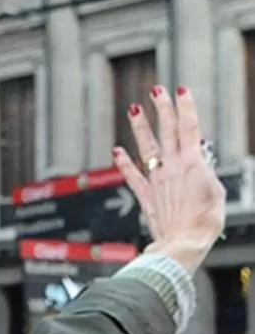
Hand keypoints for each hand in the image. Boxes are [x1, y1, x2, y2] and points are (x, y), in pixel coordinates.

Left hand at [112, 85, 225, 274]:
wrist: (182, 244)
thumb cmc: (204, 223)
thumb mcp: (215, 194)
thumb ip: (205, 174)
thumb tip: (199, 164)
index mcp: (193, 165)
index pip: (190, 128)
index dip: (186, 107)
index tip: (181, 90)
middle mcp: (172, 168)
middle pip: (167, 131)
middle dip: (163, 108)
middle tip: (156, 90)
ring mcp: (156, 180)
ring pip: (147, 147)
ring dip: (140, 127)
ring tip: (133, 110)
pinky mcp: (145, 195)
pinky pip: (132, 175)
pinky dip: (123, 162)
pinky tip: (117, 150)